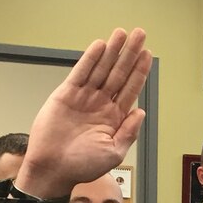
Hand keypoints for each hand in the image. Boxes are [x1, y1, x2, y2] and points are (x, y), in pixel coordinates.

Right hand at [16, 28, 152, 198]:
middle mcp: (101, 104)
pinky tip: (100, 46)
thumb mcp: (114, 152)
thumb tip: (141, 111)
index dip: (140, 71)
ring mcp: (84, 97)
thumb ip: (129, 131)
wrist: (54, 169)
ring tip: (122, 34)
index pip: (131, 88)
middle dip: (130, 54)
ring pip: (101, 69)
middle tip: (140, 34)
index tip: (148, 54)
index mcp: (114, 117)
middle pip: (119, 73)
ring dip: (112, 51)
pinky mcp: (66, 94)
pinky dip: (90, 59)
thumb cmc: (83, 165)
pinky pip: (81, 73)